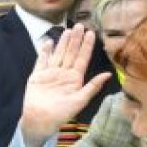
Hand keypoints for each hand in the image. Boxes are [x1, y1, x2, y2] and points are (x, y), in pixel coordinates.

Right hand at [19, 24, 112, 146]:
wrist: (40, 120)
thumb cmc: (62, 114)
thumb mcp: (80, 100)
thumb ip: (93, 86)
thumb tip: (108, 74)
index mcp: (75, 79)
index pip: (82, 58)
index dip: (87, 46)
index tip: (92, 33)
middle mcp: (64, 74)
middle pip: (70, 53)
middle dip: (76, 40)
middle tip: (80, 26)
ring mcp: (50, 73)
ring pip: (58, 54)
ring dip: (63, 42)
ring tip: (68, 30)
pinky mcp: (38, 76)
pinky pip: (41, 61)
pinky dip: (44, 52)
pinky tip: (48, 42)